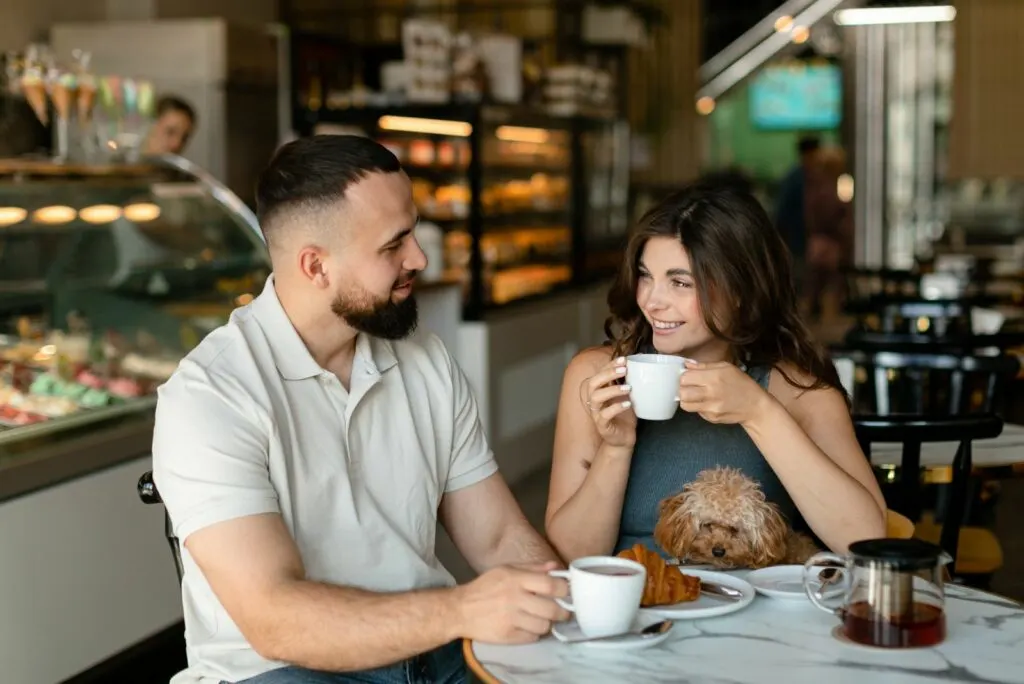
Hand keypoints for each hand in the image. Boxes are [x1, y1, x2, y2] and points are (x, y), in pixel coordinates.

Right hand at [453, 561, 570, 643]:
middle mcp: (515, 599)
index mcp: (516, 579)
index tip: (567, 593)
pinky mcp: (507, 636)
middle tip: (562, 611)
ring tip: (541, 619)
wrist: (460, 609)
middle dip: (562, 612)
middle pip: (552, 609)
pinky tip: (527, 626)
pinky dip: (533, 633)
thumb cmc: (485, 587)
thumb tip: (556, 568)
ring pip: (544, 626)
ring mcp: (511, 619)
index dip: (564, 590)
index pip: (551, 585)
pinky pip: (532, 638)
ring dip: (546, 623)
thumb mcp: (506, 570)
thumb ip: (533, 569)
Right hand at [581, 356, 636, 447]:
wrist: (624, 438)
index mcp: (600, 391)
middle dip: (607, 374)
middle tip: (624, 370)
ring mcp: (596, 413)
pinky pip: (604, 415)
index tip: (623, 359)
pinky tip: (628, 404)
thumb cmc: (625, 416)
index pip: (599, 373)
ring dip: (612, 390)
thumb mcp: (627, 396)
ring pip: (595, 397)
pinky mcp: (602, 426)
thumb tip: (641, 364)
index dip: (609, 365)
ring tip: (628, 388)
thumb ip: (628, 382)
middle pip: (592, 383)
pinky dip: (616, 408)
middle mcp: (595, 401)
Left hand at [677, 360, 771, 424]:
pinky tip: (707, 402)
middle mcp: (711, 393)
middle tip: (689, 386)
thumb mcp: (726, 368)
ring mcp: (711, 408)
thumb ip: (704, 366)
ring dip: (687, 399)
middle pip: (682, 392)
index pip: (685, 377)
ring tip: (695, 395)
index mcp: (714, 377)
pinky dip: (698, 406)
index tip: (689, 377)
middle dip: (682, 388)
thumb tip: (687, 365)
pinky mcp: (711, 418)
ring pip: (685, 405)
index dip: (684, 376)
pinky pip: (696, 412)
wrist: (755, 406)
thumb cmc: (741, 384)